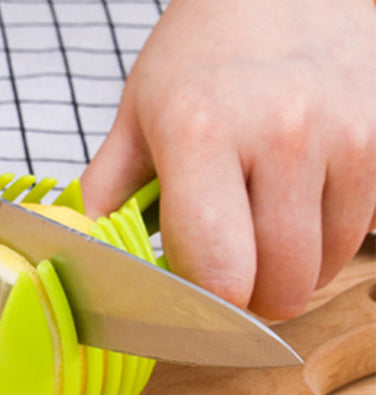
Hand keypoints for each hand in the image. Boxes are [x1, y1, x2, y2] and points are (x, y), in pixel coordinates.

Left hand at [81, 0, 375, 319]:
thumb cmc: (203, 54)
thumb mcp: (137, 116)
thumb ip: (107, 192)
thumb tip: (82, 253)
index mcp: (202, 136)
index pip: (219, 271)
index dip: (205, 304)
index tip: (192, 296)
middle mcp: (282, 137)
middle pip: (280, 285)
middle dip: (248, 300)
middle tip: (228, 277)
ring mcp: (345, 136)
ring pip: (324, 269)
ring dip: (290, 275)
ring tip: (260, 239)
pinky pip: (360, 233)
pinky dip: (328, 244)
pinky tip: (298, 213)